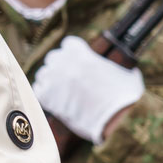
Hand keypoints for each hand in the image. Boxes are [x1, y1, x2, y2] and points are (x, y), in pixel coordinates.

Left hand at [32, 36, 146, 143]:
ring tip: (62, 89)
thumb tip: (119, 63)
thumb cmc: (123, 96)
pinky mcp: (46, 97)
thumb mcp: (124, 72)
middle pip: (53, 57)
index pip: (68, 44)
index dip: (74, 52)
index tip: (78, 61)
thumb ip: (112, 64)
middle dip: (60, 65)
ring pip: (43, 73)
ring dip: (51, 79)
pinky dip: (45, 93)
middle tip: (69, 77)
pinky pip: (38, 89)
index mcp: (80, 53)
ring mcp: (52, 80)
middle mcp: (63, 63)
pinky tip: (55, 99)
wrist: (113, 119)